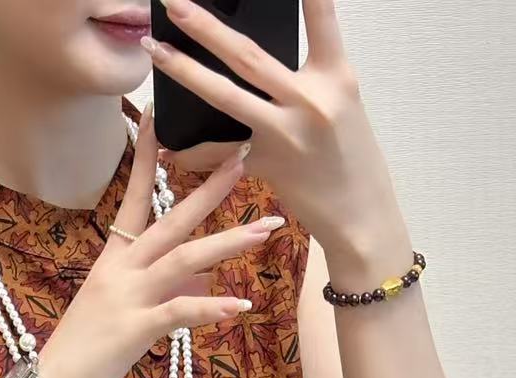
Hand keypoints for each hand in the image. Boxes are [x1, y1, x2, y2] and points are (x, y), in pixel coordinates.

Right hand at [34, 102, 287, 377]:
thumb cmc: (83, 353)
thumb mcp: (121, 311)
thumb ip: (163, 287)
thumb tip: (203, 273)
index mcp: (113, 260)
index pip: (134, 198)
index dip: (147, 158)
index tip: (160, 119)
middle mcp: (120, 270)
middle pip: (170, 219)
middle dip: (209, 190)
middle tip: (243, 160)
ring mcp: (126, 297)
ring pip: (182, 258)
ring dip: (226, 242)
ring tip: (265, 230)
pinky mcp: (133, 330)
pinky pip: (178, 312)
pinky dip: (210, 307)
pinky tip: (241, 305)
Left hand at [142, 0, 411, 269]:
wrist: (361, 217)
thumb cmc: (353, 159)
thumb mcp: (343, 105)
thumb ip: (308, 79)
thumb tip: (261, 64)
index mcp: (336, 77)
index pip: (322, 17)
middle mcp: (310, 100)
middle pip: (248, 55)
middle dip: (205, 26)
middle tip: (172, 1)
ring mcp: (286, 133)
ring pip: (225, 96)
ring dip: (184, 71)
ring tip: (154, 50)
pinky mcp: (267, 164)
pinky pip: (220, 154)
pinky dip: (193, 152)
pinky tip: (171, 148)